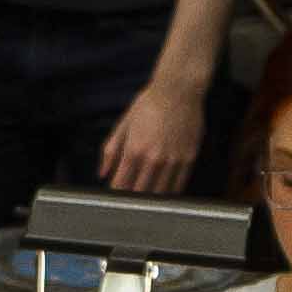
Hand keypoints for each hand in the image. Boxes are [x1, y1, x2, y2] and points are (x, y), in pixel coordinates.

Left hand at [95, 78, 205, 193]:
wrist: (178, 91)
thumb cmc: (149, 104)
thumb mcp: (124, 124)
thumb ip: (111, 150)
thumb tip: (102, 173)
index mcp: (134, 150)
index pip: (121, 184)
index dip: (116, 193)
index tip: (115, 196)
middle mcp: (153, 159)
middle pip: (140, 192)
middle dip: (132, 199)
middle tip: (129, 201)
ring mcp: (172, 160)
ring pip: (160, 193)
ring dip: (151, 198)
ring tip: (146, 199)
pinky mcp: (188, 159)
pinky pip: (178, 185)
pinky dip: (169, 192)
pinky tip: (164, 192)